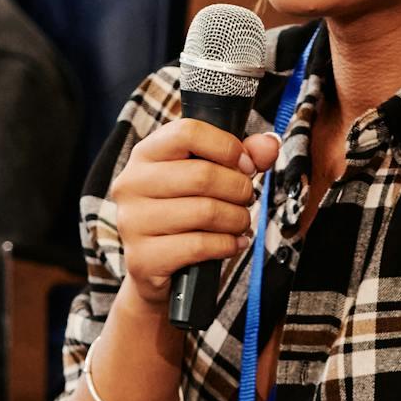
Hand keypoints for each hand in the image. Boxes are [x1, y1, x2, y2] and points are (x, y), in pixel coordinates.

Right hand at [110, 114, 277, 308]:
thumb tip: (268, 145)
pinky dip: (226, 245)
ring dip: (236, 219)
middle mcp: (131, 184)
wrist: (153, 267)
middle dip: (239, 189)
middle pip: (203, 174)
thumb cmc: (180, 213)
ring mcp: (132, 222)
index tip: (245, 164)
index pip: (188, 132)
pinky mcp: (142, 257)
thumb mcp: (206, 177)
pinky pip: (199, 246)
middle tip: (246, 199)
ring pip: (205, 211)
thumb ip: (239, 157)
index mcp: (145, 155)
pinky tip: (232, 243)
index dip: (226, 147)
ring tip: (240, 223)